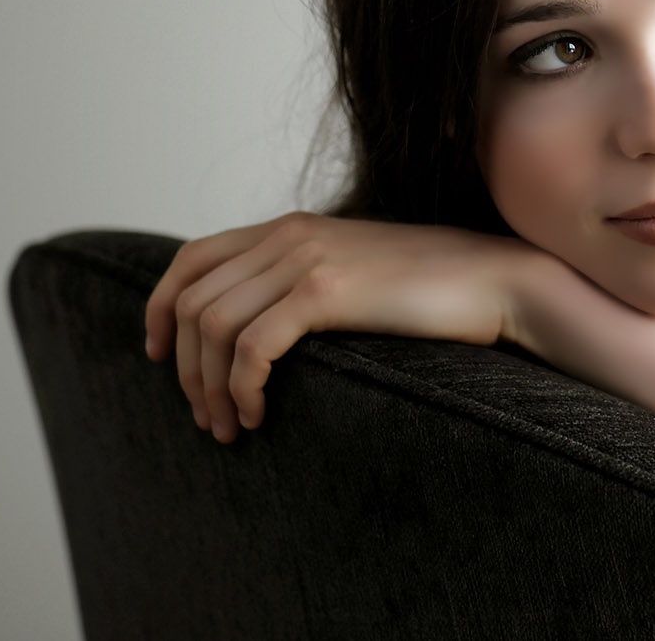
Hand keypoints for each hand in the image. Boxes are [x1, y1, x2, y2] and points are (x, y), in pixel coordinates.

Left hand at [143, 211, 542, 442]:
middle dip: (183, 367)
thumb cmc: (436, 291)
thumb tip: (267, 327)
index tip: (158, 356)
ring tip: (231, 427)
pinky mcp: (325, 291)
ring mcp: (304, 258)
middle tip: (206, 418)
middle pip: (190, 300)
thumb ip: (308, 281)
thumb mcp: (356, 274)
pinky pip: (250, 346)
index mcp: (289, 227)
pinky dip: (241, 387)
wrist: (497, 281)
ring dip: (208, 387)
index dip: (158, 308)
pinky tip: (258, 414)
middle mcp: (287, 234)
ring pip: (211, 326)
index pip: (191, 259)